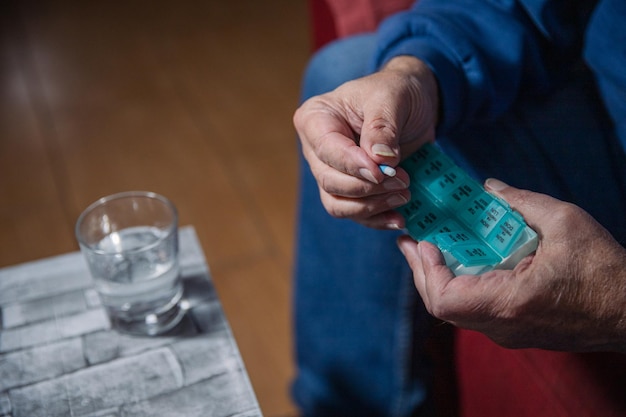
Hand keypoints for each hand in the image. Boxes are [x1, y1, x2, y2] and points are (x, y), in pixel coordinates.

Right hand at [293, 56, 438, 228]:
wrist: (415, 104)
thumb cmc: (397, 92)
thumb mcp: (392, 97)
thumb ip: (382, 126)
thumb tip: (379, 159)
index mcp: (315, 119)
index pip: (327, 150)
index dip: (353, 165)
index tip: (382, 171)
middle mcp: (316, 150)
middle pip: (330, 182)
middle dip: (367, 188)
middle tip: (402, 181)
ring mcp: (331, 173)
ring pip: (338, 204)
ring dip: (372, 207)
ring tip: (404, 196)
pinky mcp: (351, 191)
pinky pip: (355, 215)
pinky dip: (377, 219)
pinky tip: (400, 218)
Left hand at [397, 178, 625, 352]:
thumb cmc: (605, 271)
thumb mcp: (566, 223)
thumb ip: (522, 202)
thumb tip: (488, 188)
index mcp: (511, 303)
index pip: (445, 299)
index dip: (426, 271)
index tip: (422, 242)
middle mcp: (503, 325)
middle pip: (442, 306)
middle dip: (422, 271)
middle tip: (412, 241)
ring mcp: (507, 332)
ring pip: (455, 311)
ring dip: (438, 278)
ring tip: (429, 248)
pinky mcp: (514, 330)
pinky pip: (473, 311)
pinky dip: (459, 285)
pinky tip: (459, 262)